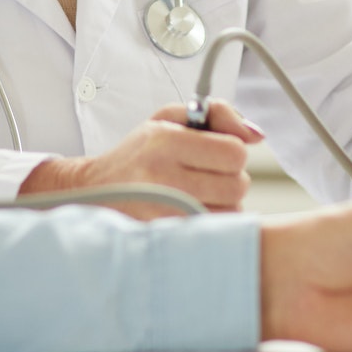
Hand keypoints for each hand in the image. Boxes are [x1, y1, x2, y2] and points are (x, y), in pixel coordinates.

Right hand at [19, 101, 264, 216]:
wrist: (94, 192)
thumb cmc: (138, 155)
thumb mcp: (169, 118)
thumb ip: (217, 113)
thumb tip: (257, 135)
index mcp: (165, 140)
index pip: (234, 151)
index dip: (231, 153)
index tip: (214, 155)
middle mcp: (163, 176)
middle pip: (238, 185)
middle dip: (229, 180)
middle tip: (206, 177)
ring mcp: (163, 212)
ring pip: (230, 213)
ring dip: (222, 206)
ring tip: (197, 197)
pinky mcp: (165, 238)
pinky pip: (213, 235)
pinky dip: (210, 225)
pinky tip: (190, 215)